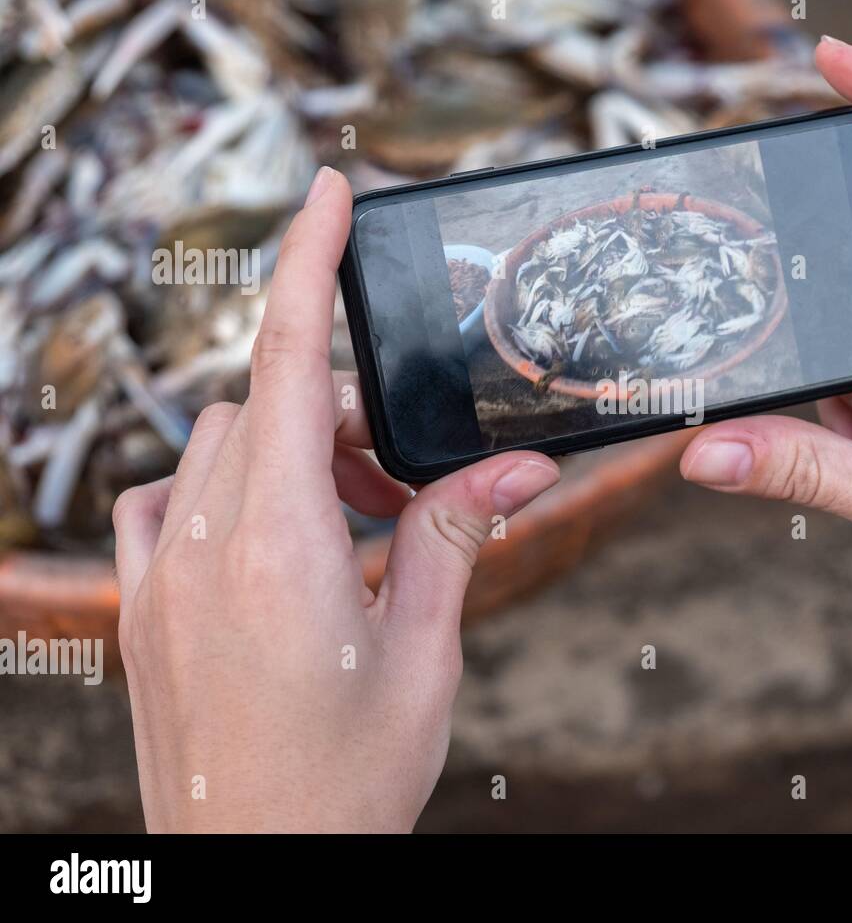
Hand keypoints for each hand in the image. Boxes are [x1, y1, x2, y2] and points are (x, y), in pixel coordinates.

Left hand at [112, 167, 559, 831]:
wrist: (256, 870)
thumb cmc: (344, 780)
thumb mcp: (424, 656)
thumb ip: (453, 539)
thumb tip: (516, 469)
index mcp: (281, 545)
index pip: (295, 365)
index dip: (310, 264)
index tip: (328, 190)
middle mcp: (202, 544)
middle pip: (266, 405)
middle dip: (342, 410)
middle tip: (404, 477)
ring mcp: (158, 575)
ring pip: (215, 446)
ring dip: (289, 451)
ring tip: (352, 525)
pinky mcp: (141, 606)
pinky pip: (169, 498)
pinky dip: (226, 488)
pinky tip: (274, 543)